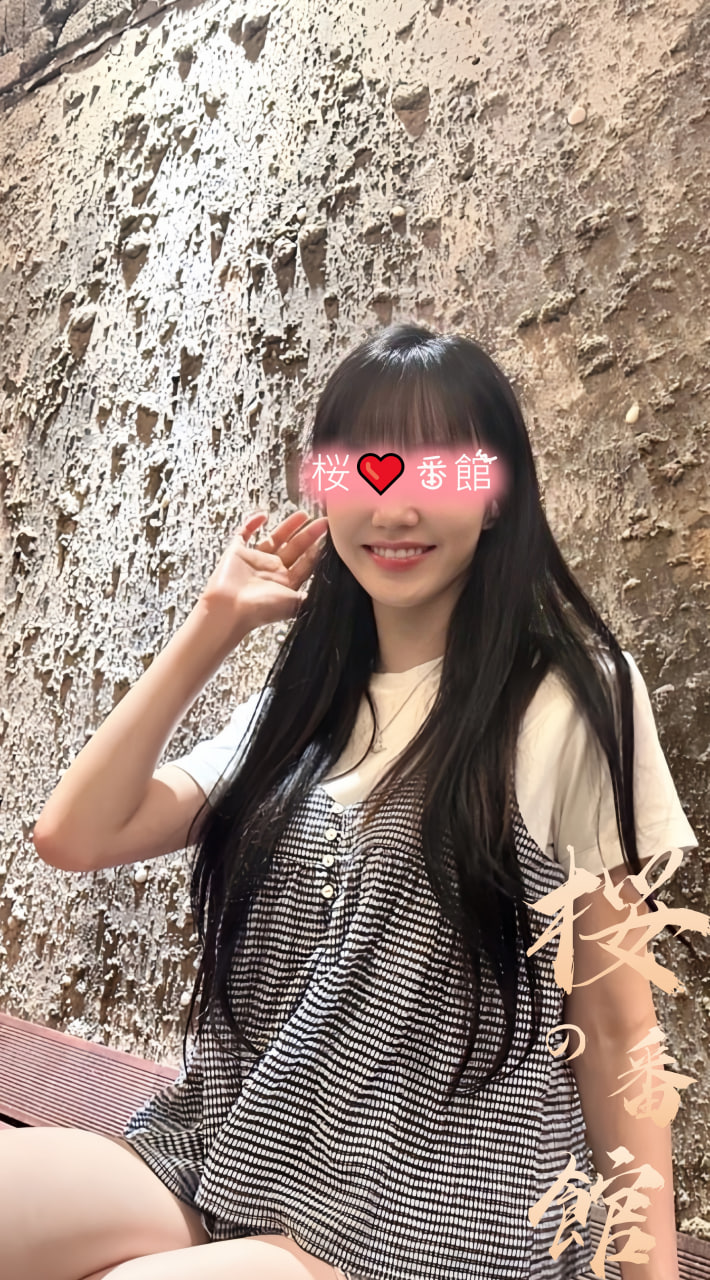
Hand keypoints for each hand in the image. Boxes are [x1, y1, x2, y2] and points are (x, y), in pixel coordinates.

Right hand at [199, 508, 328, 638]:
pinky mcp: (236, 553)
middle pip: (294, 548)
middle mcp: (271, 572)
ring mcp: (254, 561)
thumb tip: (332, 593)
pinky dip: (252, 524)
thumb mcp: (296, 604)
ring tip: (303, 514)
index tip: (330, 537)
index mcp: (286, 584)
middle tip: (323, 522)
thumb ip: (313, 595)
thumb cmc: (261, 610)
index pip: (306, 563)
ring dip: (288, 527)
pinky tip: (263, 515)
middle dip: (309, 535)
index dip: (318, 550)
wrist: (230, 609)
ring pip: (274, 539)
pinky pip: (244, 534)